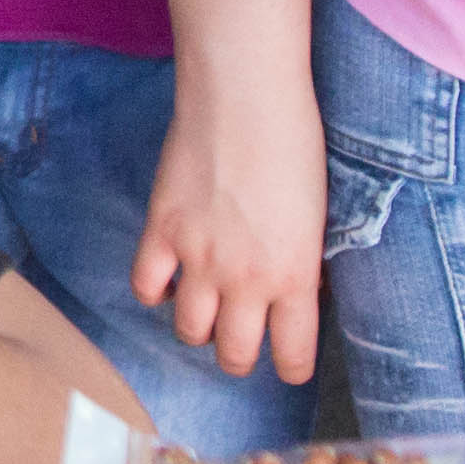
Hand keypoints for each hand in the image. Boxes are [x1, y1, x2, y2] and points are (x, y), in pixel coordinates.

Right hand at [128, 93, 326, 391]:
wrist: (246, 96)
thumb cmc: (295, 143)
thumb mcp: (318, 216)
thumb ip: (300, 264)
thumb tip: (292, 290)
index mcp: (295, 276)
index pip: (292, 357)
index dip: (291, 367)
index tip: (288, 362)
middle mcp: (246, 279)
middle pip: (234, 355)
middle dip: (239, 357)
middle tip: (241, 341)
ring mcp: (198, 257)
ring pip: (188, 331)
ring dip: (198, 329)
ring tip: (204, 312)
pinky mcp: (161, 230)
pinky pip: (146, 286)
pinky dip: (154, 291)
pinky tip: (166, 279)